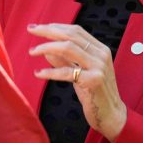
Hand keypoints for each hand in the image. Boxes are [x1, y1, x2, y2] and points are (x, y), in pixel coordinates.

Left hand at [27, 23, 127, 141]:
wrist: (111, 115)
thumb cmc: (95, 94)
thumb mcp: (79, 73)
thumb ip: (65, 60)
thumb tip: (46, 51)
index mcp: (100, 49)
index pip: (76, 31)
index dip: (56, 27)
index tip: (38, 28)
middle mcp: (101, 55)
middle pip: (71, 35)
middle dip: (48, 31)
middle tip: (31, 31)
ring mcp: (98, 67)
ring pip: (68, 48)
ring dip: (46, 47)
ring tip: (32, 52)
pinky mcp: (93, 81)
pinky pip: (67, 72)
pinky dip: (50, 72)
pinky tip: (39, 73)